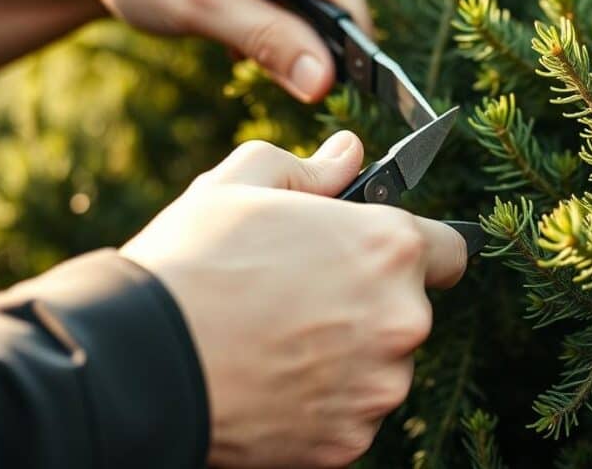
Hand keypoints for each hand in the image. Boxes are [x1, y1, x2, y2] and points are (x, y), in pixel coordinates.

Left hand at [71, 0, 370, 101]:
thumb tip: (323, 81)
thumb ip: (265, 40)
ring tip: (266, 47)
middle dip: (326, 29)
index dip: (349, 26)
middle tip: (303, 78)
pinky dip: (297, 9)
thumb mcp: (195, 8)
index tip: (352, 81)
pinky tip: (264, 24)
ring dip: (309, 21)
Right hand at [120, 132, 466, 467]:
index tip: (387, 259)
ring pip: (381, 367)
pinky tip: (274, 382)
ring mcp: (379, 387)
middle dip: (369, 304)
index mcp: (389, 246)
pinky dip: (323, 404)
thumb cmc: (191, 263)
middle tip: (303, 299)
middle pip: (408, 311)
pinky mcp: (350, 440)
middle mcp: (402, 319)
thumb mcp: (242, 182)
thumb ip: (311, 167)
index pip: (451, 250)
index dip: (419, 252)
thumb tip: (348, 152)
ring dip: (349, 357)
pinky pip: (351, 415)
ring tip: (279, 342)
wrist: (140, 360)